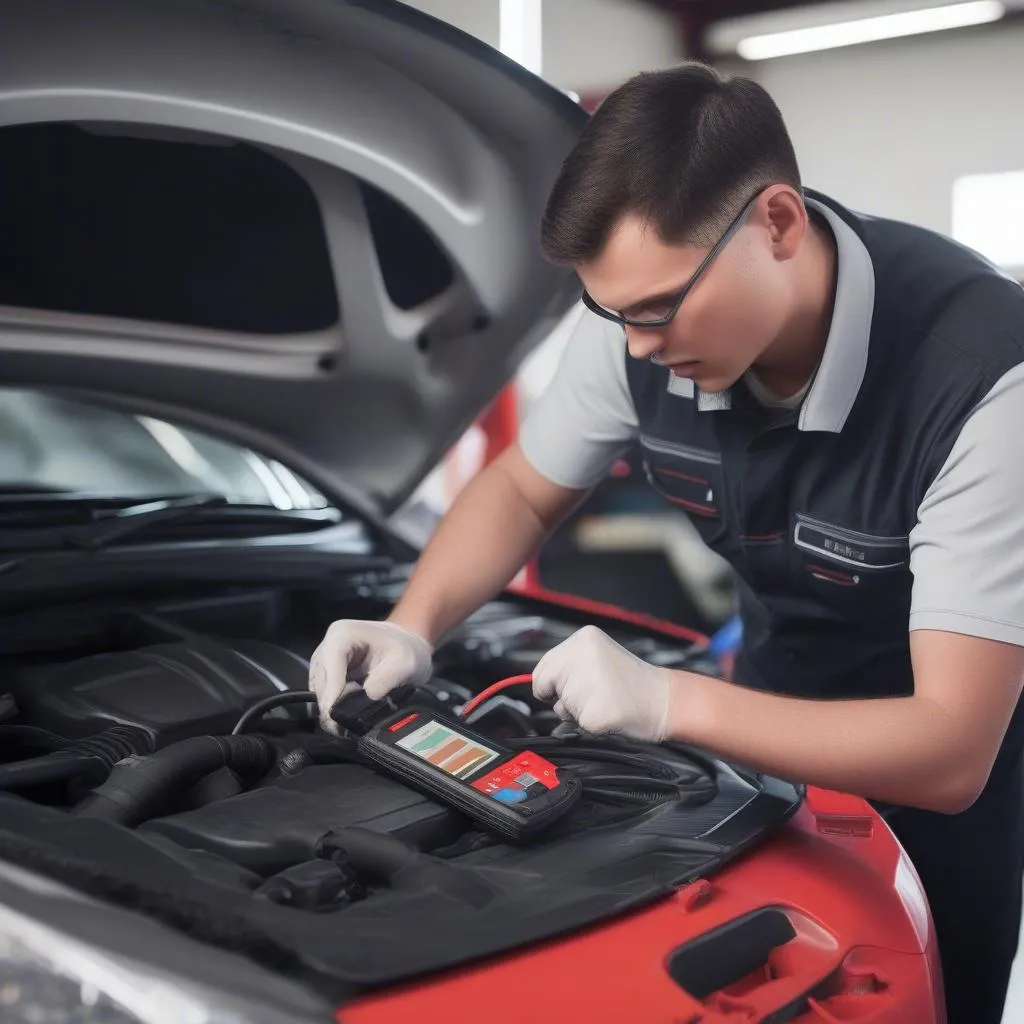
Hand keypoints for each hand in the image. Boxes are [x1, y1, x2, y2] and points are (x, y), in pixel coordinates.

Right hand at [308, 619, 433, 732]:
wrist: (408, 646)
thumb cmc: (407, 650)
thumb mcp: (405, 663)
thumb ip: (385, 680)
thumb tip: (366, 699)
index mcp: (342, 634)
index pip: (329, 666)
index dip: (331, 693)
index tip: (336, 718)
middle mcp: (328, 645)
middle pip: (321, 681)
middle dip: (331, 705)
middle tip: (345, 728)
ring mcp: (326, 660)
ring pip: (319, 690)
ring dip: (332, 707)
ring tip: (348, 723)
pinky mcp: (328, 674)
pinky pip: (324, 694)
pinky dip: (335, 706)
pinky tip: (348, 713)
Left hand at [532, 625, 674, 741]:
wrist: (665, 700)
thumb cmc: (631, 682)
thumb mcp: (597, 656)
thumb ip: (568, 663)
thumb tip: (537, 680)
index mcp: (584, 639)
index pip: (543, 666)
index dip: (551, 682)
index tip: (571, 684)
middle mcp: (583, 657)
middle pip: (544, 686)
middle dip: (561, 696)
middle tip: (591, 694)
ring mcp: (589, 685)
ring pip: (560, 708)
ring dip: (577, 712)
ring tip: (604, 701)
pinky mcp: (596, 712)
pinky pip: (578, 725)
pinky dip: (591, 726)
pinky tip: (610, 714)